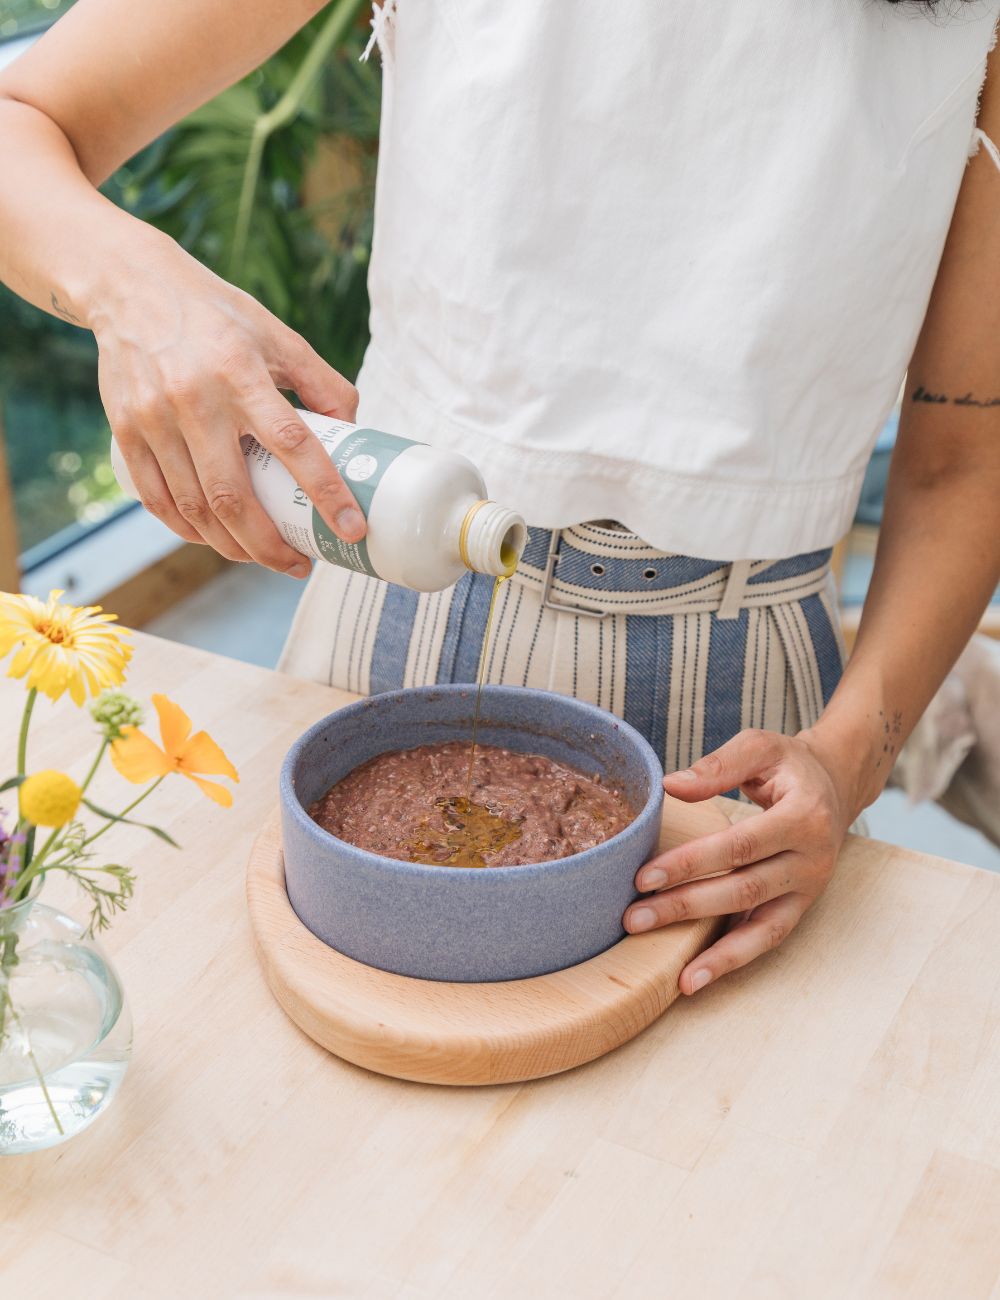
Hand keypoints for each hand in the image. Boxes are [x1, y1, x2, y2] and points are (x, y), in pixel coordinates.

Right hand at [93, 236, 364, 574]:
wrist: (130, 286)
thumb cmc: (216, 314)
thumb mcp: (277, 335)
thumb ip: (321, 382)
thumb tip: (356, 432)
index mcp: (242, 372)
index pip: (293, 443)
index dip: (326, 492)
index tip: (352, 529)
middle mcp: (195, 399)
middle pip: (233, 495)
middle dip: (270, 546)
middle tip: (299, 565)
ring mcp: (155, 419)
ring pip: (194, 507)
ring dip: (232, 547)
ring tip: (264, 557)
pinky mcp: (126, 431)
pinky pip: (158, 500)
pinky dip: (189, 530)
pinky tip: (215, 540)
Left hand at [623, 727, 857, 993]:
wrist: (835, 786)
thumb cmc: (788, 765)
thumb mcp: (760, 747)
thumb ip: (718, 765)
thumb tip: (670, 786)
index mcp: (803, 817)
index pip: (739, 845)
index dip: (691, 862)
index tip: (644, 876)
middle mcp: (812, 859)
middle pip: (743, 890)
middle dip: (686, 907)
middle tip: (634, 919)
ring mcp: (809, 889)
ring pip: (760, 926)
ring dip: (714, 953)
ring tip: (675, 976)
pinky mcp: (801, 907)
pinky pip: (767, 939)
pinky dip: (733, 962)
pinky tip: (696, 980)